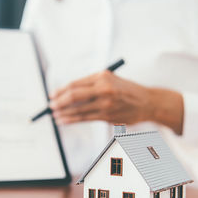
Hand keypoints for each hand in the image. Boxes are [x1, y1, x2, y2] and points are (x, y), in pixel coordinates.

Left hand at [49, 70, 183, 134]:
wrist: (147, 102)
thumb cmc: (126, 90)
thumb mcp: (110, 79)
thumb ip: (91, 84)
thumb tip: (68, 92)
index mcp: (102, 76)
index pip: (76, 84)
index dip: (61, 90)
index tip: (52, 95)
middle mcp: (104, 89)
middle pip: (74, 96)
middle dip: (59, 102)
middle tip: (50, 106)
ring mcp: (106, 103)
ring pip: (79, 109)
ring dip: (63, 113)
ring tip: (54, 115)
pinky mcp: (108, 116)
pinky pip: (86, 118)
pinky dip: (72, 120)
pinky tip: (64, 121)